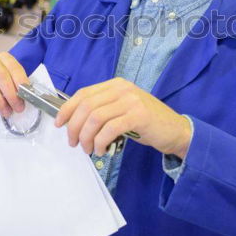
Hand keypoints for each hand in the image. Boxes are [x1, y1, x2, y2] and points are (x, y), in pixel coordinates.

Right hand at [0, 52, 28, 117]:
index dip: (20, 81)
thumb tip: (28, 97)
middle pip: (0, 75)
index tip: (26, 94)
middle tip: (18, 107)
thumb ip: (19, 85)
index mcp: (4, 58)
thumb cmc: (0, 81)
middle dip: (11, 94)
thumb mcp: (12, 79)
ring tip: (6, 112)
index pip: (13, 67)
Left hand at [55, 77, 191, 158]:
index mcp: (116, 85)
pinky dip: (101, 142)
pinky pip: (109, 129)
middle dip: (74, 127)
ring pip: (95, 118)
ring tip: (89, 149)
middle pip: (86, 106)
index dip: (67, 109)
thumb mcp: (122, 110)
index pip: (83, 94)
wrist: (176, 130)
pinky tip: (102, 150)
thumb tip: (73, 121)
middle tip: (74, 143)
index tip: (59, 124)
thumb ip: (103, 109)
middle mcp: (122, 89)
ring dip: (87, 138)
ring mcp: (131, 101)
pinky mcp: (138, 116)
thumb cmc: (146, 123)